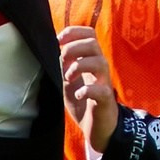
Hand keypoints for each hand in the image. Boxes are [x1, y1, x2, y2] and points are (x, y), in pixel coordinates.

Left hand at [57, 25, 119, 149]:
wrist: (98, 127)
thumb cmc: (83, 102)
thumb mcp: (68, 81)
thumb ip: (62, 66)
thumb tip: (53, 52)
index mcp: (91, 60)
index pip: (89, 34)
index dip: (74, 32)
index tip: (58, 40)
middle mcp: (100, 67)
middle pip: (93, 43)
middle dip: (73, 48)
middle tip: (62, 61)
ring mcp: (104, 82)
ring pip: (99, 62)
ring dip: (79, 66)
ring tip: (68, 78)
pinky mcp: (106, 99)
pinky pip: (100, 90)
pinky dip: (86, 90)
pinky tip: (78, 95)